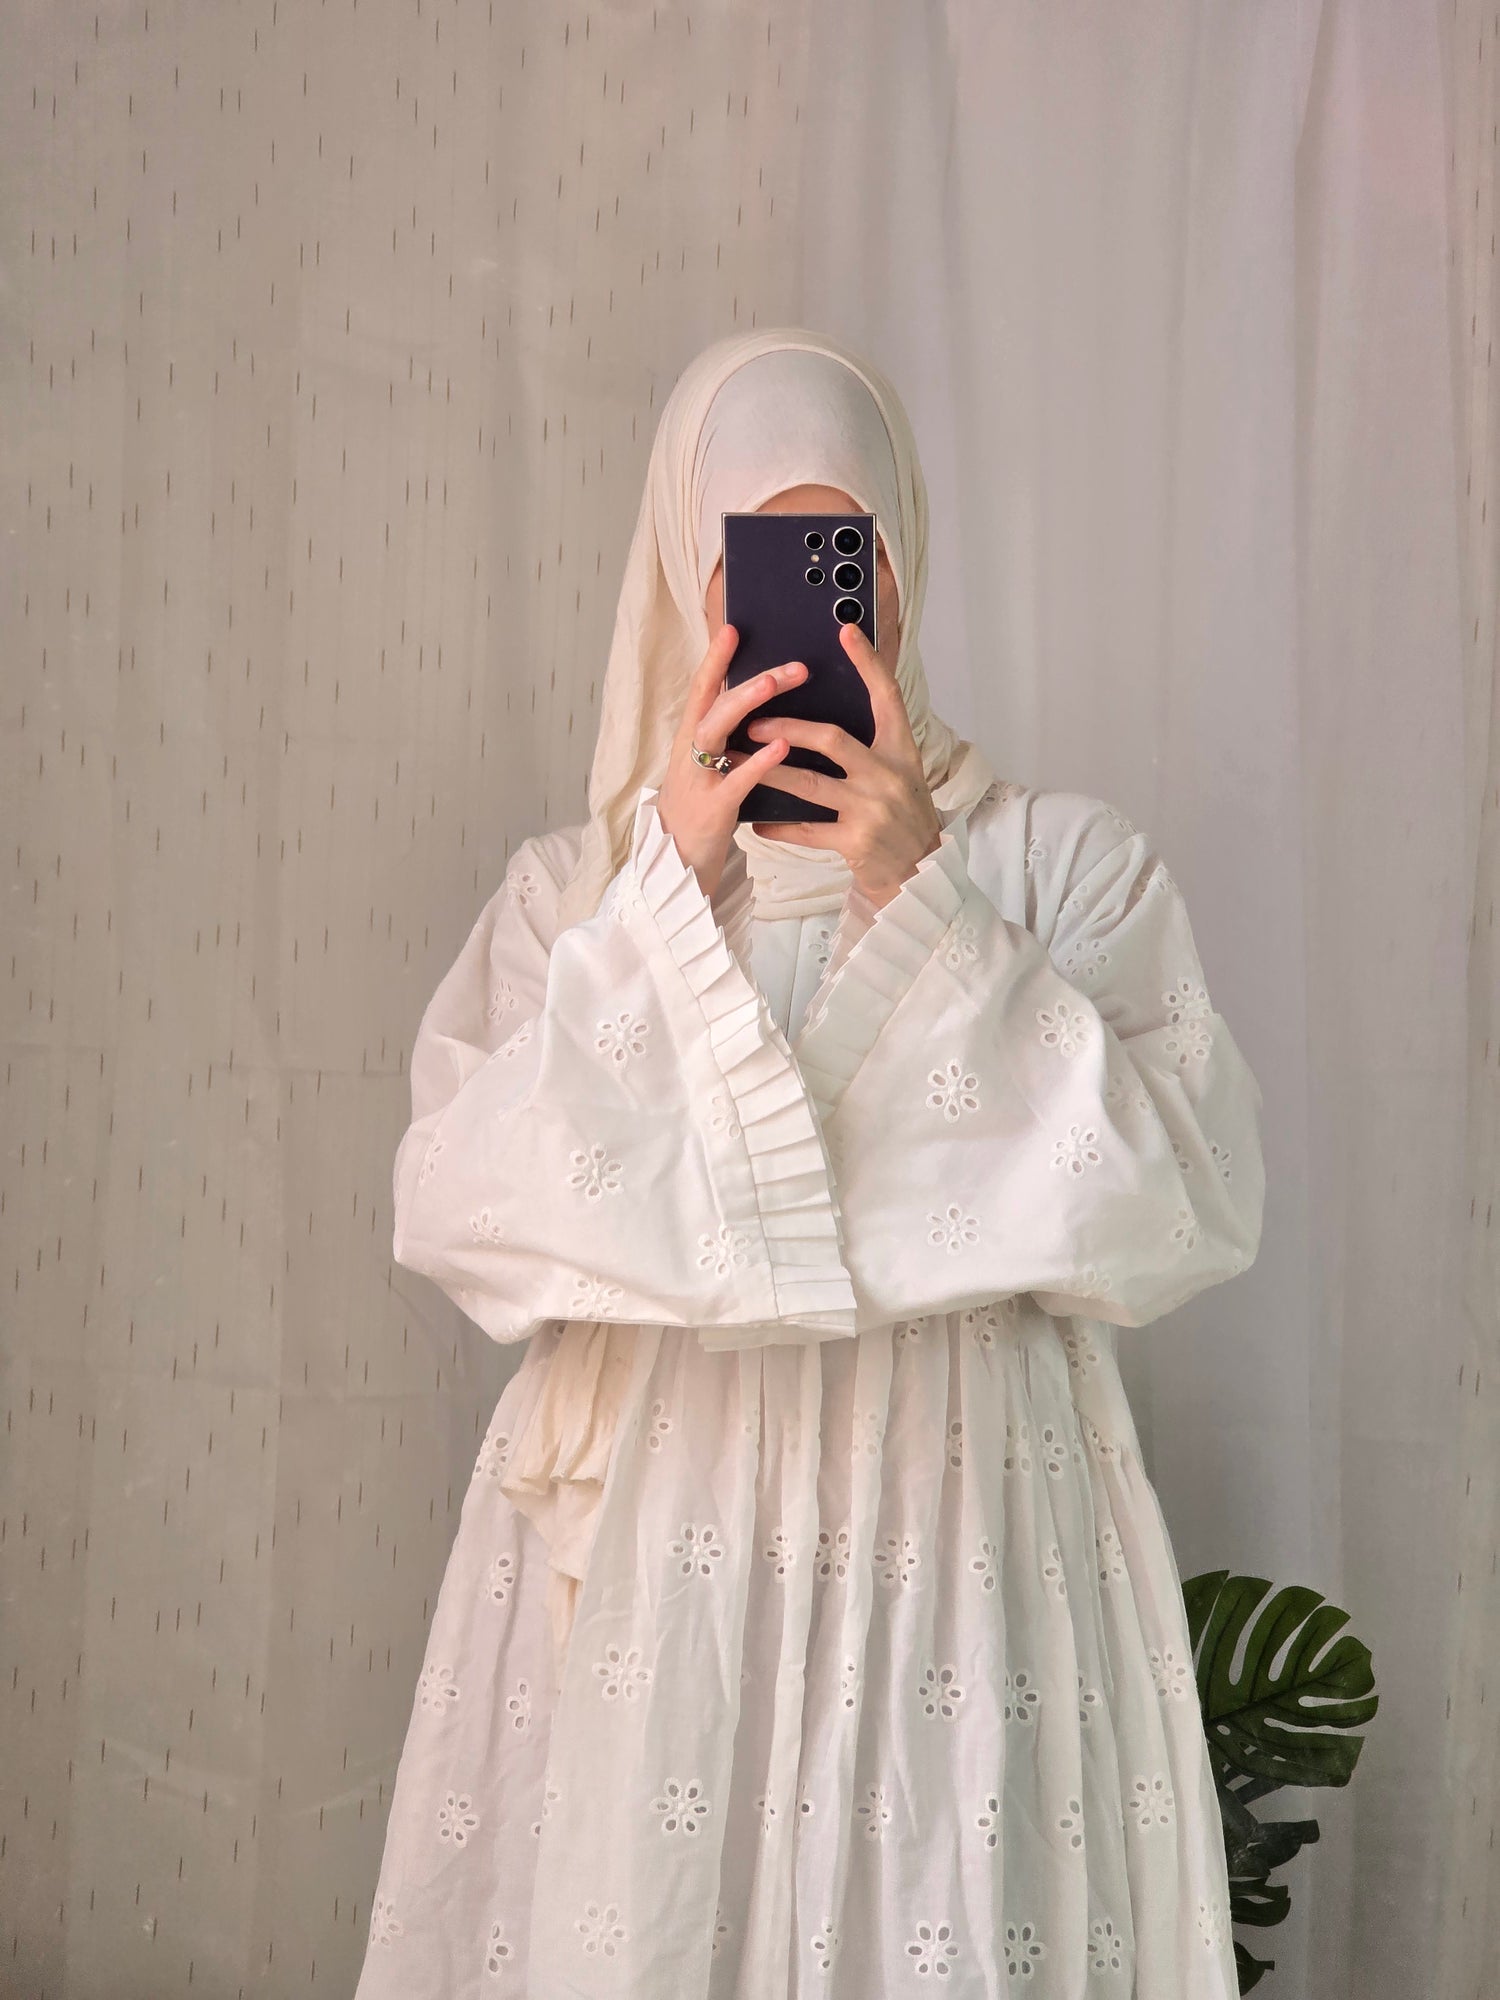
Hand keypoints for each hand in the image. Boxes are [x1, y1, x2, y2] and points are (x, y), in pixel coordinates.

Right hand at [656, 624, 805, 897]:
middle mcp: (689, 754)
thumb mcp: (707, 768)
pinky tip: (781, 746)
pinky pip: (735, 781)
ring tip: (776, 683)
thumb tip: (755, 704)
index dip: (715, 659)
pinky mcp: (712, 810)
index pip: (701, 690)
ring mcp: (697, 780)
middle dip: (748, 678)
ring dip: (746, 704)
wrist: (677, 865)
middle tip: (789, 664)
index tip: (734, 628)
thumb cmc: (700, 811)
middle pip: (712, 704)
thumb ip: (726, 738)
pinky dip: (758, 761)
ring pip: (715, 732)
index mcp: (691, 741)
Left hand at [743, 620, 942, 908]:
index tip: (845, 631)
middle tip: (752, 721)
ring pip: (810, 783)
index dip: (868, 662)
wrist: (920, 873)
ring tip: (737, 760)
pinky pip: (806, 828)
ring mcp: (872, 809)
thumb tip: (827, 713)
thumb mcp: (899, 773)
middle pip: (832, 738)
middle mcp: (889, 775)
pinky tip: (756, 820)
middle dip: (787, 726)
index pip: (886, 696)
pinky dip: (778, 824)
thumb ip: (871, 745)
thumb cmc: (902, 816)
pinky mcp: (856, 841)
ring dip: (769, 770)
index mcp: (901, 750)